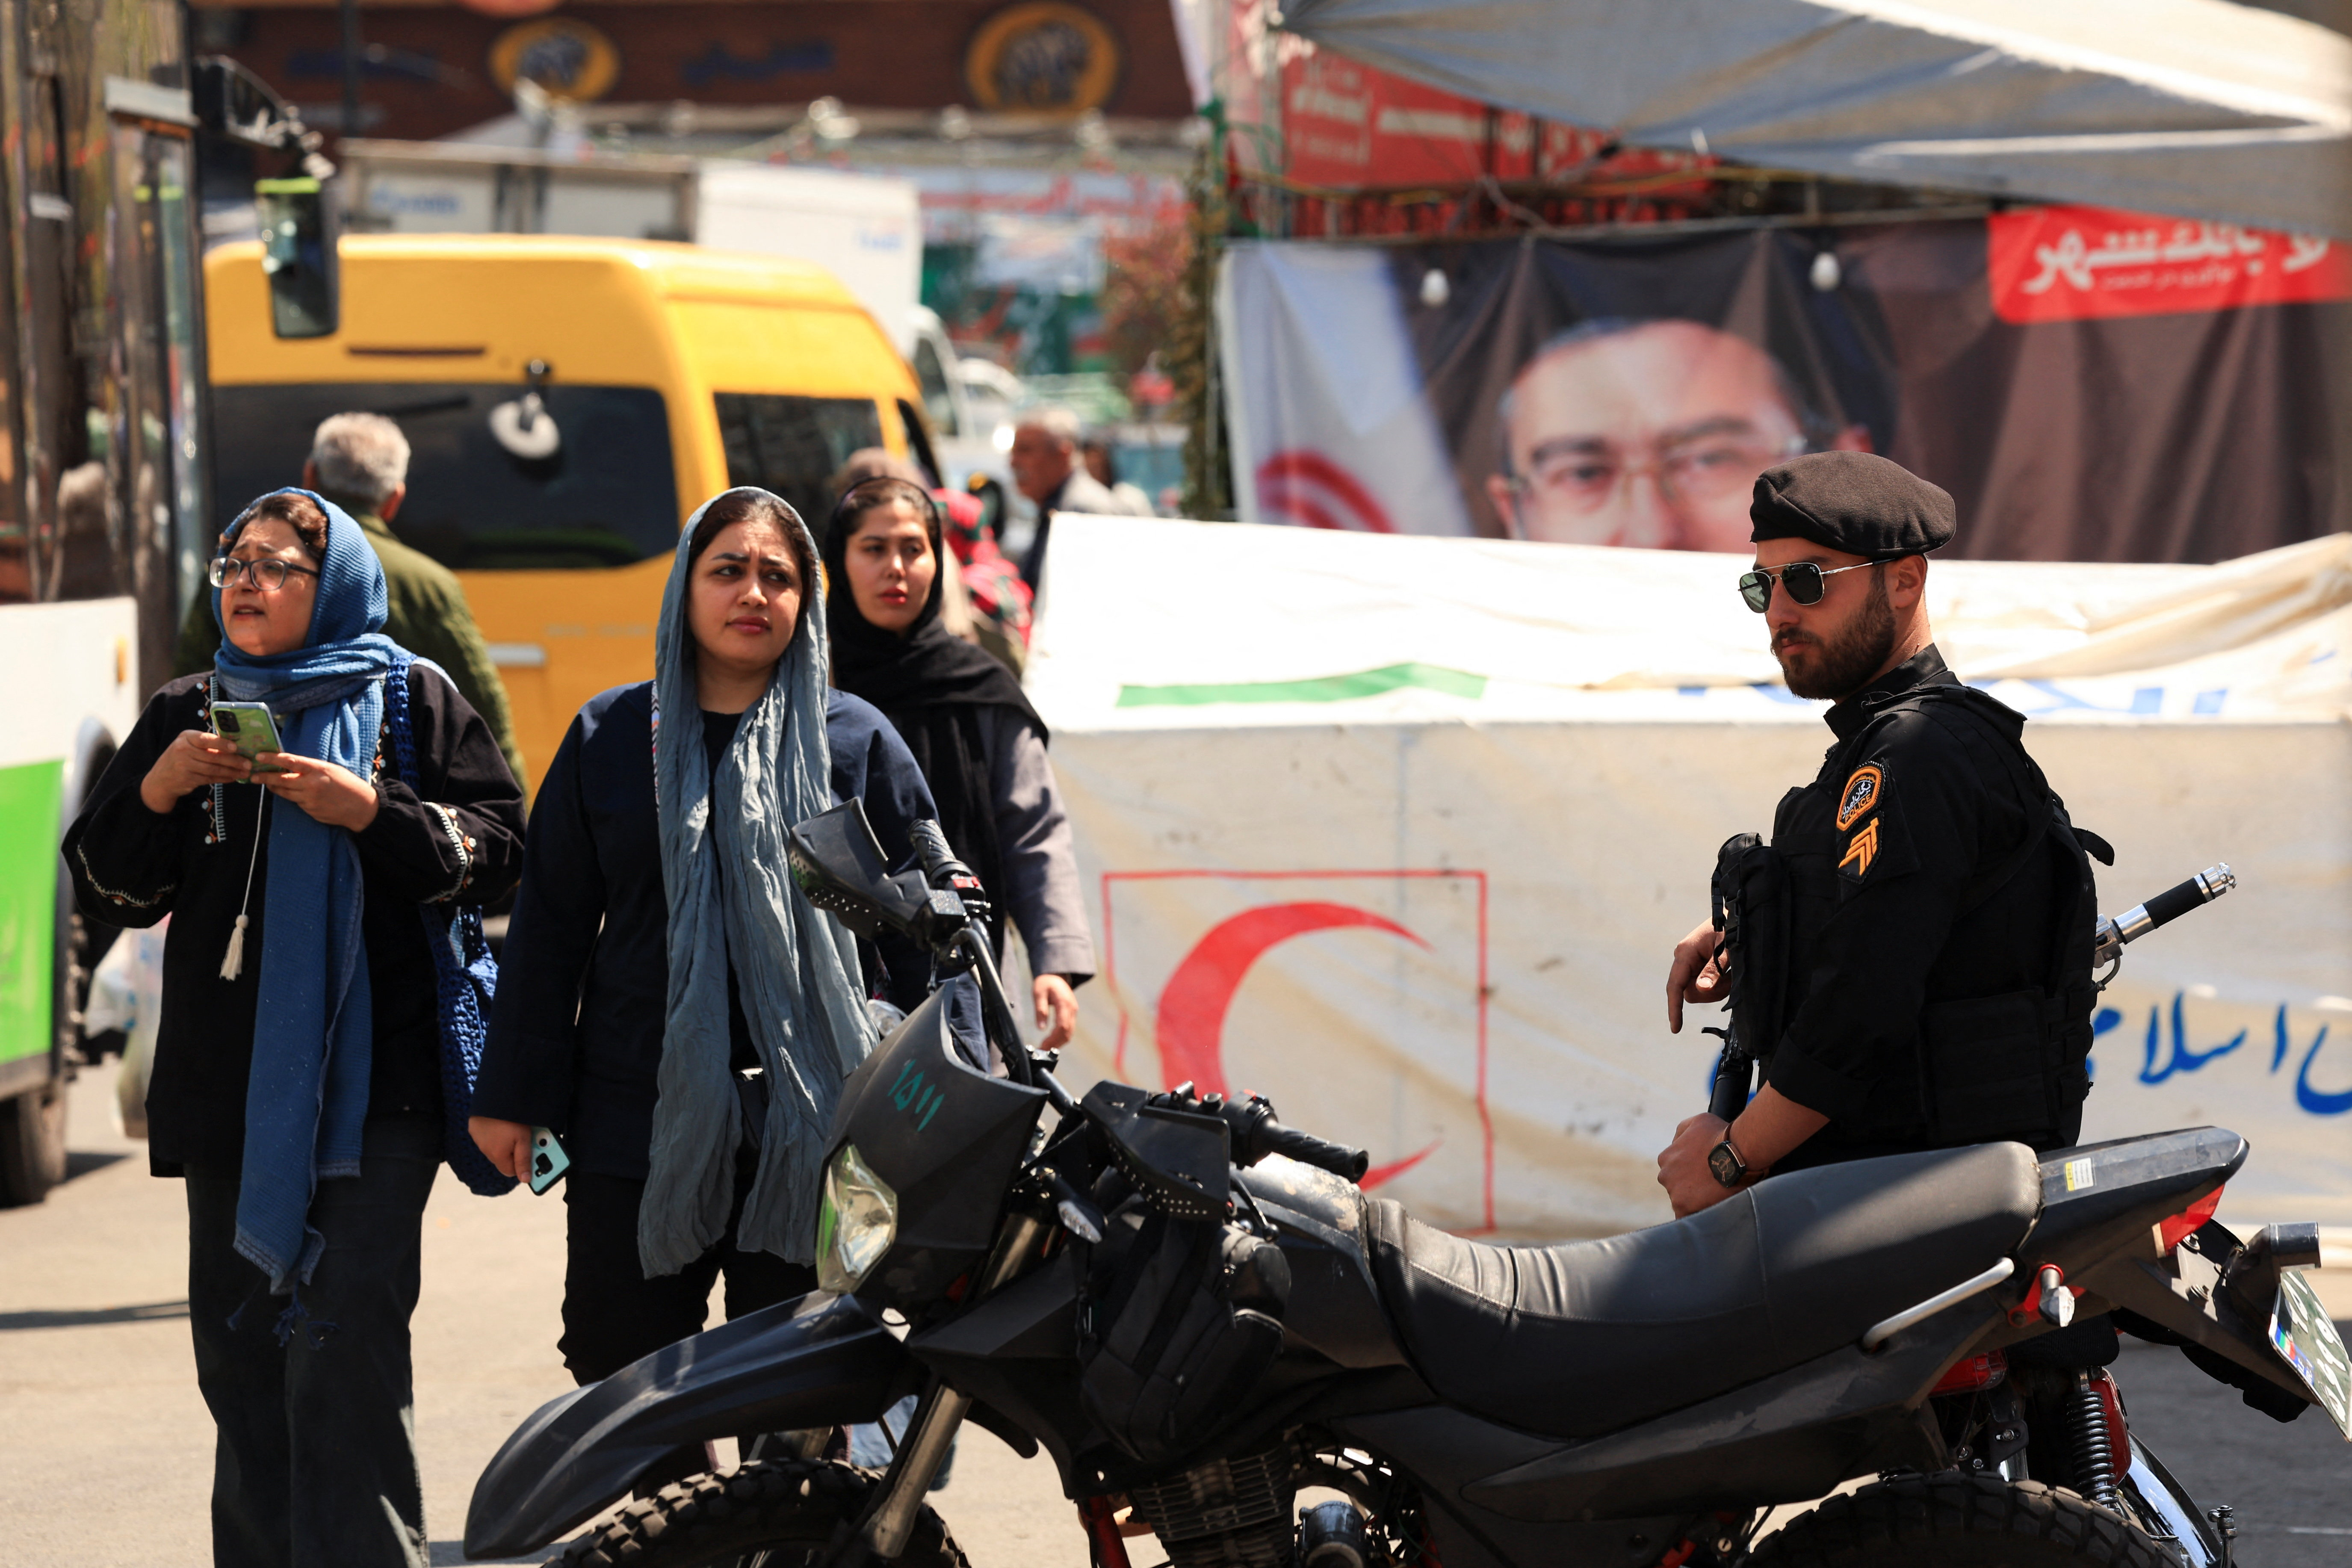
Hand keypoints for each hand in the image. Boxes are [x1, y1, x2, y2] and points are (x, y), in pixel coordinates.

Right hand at [139, 729, 252, 812]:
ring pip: (213, 769)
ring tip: (245, 773)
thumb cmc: (181, 758)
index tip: (236, 747)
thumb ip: (206, 744)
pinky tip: (233, 778)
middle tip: (249, 764)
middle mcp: (183, 749)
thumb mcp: (189, 746)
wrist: (160, 779)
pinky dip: (223, 778)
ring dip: (231, 771)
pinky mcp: (187, 779)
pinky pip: (210, 778)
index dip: (222, 743)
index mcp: (186, 737)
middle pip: (213, 756)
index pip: (206, 739)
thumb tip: (236, 745)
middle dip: (233, 761)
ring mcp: (184, 765)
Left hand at [255, 753, 379, 830]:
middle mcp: (311, 784)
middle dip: (264, 777)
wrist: (361, 807)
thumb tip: (290, 766)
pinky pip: (296, 802)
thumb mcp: (331, 769)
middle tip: (252, 775)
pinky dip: (293, 797)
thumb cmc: (348, 784)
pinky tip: (296, 794)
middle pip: (280, 780)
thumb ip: (311, 768)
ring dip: (274, 787)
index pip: (290, 761)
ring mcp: (309, 799)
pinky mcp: (309, 810)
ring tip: (267, 783)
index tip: (259, 756)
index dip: (272, 758)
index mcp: (318, 770)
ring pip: (284, 793)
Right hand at [469, 1117, 534, 1181]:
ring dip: (505, 1142)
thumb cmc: (511, 1119)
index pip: (511, 1172)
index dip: (523, 1165)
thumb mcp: (524, 1139)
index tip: (531, 1156)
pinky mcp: (475, 1128)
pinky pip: (487, 1137)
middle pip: (504, 1159)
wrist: (495, 1096)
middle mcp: (485, 1150)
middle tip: (526, 1138)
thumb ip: (524, 1160)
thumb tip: (525, 1180)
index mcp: (497, 1156)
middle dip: (516, 1151)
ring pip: (496, 1148)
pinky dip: (496, 1133)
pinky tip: (503, 1123)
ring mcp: (478, 1139)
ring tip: (515, 1128)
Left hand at [1032, 974, 1077, 1050]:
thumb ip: (1040, 1009)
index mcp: (1064, 1003)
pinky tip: (1052, 1041)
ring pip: (1069, 1032)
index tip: (1044, 1045)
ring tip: (1046, 1048)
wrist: (1056, 975)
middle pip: (1067, 1032)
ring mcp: (1073, 1012)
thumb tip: (1041, 1028)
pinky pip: (1069, 1029)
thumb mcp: (1038, 992)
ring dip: (1059, 1042)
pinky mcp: (1071, 1014)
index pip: (1062, 1025)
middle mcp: (1072, 1009)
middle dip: (1056, 1043)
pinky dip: (1061, 1037)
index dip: (1054, 1038)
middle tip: (1043, 1050)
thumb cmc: (1046, 982)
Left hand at [1656, 1112, 1746, 1218]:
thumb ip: (1682, 1132)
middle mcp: (1664, 1175)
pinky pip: (1687, 1217)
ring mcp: (1673, 1192)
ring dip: (1696, 1202)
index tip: (1706, 1174)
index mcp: (1665, 1157)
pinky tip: (1711, 1209)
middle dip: (1692, 1188)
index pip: (1675, 1171)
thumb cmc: (1720, 1134)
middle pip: (1678, 1187)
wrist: (1738, 1151)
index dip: (1691, 1173)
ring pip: (1683, 1202)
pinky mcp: (1684, 1207)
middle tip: (1712, 1186)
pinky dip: (1697, 1215)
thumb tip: (1676, 1144)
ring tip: (1716, 1197)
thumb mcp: (1697, 1122)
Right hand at [1666, 918, 1728, 1032]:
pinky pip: (1706, 986)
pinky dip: (1720, 985)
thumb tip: (1701, 989)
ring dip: (1717, 988)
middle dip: (1710, 992)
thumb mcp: (1726, 949)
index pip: (1675, 986)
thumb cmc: (1731, 928)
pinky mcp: (1699, 967)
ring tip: (1731, 973)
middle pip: (1688, 992)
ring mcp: (1691, 964)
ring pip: (1699, 992)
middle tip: (1729, 981)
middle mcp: (1684, 959)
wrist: (1738, 916)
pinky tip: (1729, 973)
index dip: (1674, 1008)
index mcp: (1685, 953)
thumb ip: (1713, 969)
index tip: (1676, 1028)